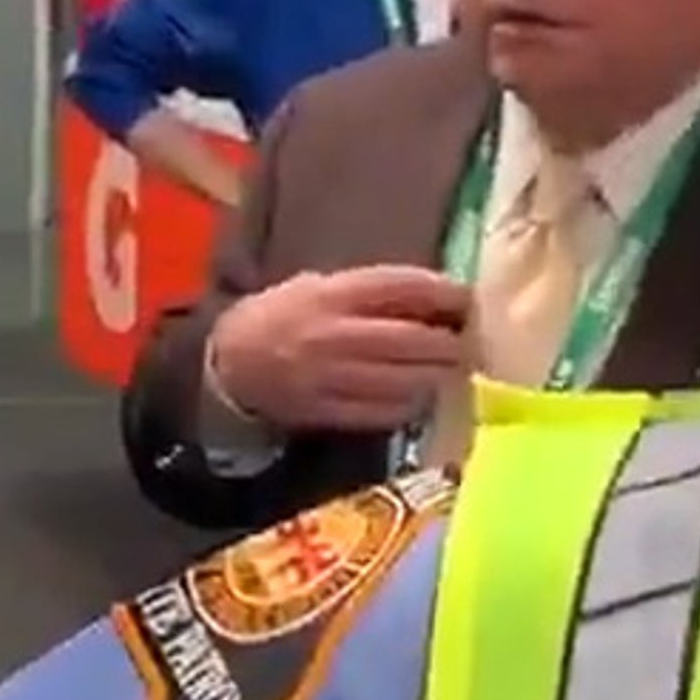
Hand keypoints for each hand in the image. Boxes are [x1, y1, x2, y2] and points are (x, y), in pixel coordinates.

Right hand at [207, 265, 470, 436]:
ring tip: (452, 370)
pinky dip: (412, 404)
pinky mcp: (330, 412)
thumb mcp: (315, 286)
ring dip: (438, 377)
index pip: (402, 287)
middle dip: (451, 343)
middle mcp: (335, 334)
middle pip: (414, 340)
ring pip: (407, 381)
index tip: (468, 299)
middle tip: (470, 343)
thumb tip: (432, 301)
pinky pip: (387, 412)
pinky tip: (420, 396)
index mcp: (332, 293)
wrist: (229, 364)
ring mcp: (333, 378)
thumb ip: (367, 292)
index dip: (444, 292)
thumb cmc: (279, 316)